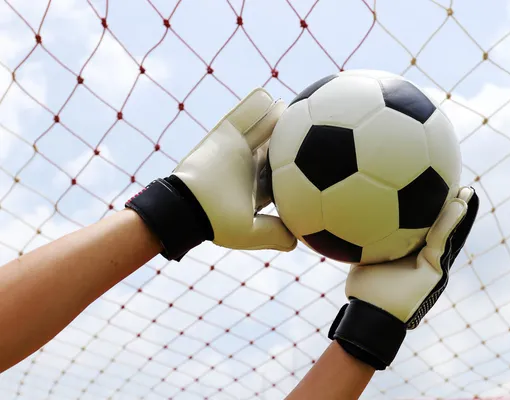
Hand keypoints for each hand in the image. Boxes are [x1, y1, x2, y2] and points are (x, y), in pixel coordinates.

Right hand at [126, 89, 296, 259]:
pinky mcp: (222, 135)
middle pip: (276, 146)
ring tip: (295, 103)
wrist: (186, 206)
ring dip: (275, 116)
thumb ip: (273, 234)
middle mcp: (250, 165)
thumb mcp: (250, 233)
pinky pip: (240, 116)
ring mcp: (236, 148)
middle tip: (313, 122)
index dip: (300, 164)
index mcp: (259, 186)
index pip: (284, 173)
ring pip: (260, 128)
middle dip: (292, 136)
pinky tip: (267, 95)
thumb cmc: (216, 221)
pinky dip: (252, 105)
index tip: (320, 156)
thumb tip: (297, 242)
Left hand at [328, 187, 478, 369]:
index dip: (434, 207)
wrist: (371, 314)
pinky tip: (457, 203)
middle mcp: (424, 256)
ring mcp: (433, 264)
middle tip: (459, 184)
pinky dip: (450, 222)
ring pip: (449, 232)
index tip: (438, 183)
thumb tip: (355, 214)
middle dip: (452, 206)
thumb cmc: (364, 288)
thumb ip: (367, 237)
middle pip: (442, 226)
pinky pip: (442, 241)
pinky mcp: (436, 270)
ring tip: (467, 190)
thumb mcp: (364, 255)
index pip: (426, 225)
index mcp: (410, 252)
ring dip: (459, 211)